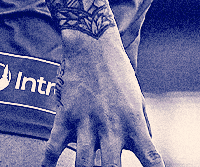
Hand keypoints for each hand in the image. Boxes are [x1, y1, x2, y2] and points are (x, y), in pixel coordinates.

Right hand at [49, 28, 161, 166]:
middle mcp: (110, 124)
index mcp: (133, 122)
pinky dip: (49, 159)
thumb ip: (142, 127)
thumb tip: (145, 149)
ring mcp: (86, 120)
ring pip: (83, 161)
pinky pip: (54, 143)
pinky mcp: (66, 114)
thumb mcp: (138, 99)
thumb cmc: (119, 73)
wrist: (92, 45)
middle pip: (111, 166)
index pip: (150, 156)